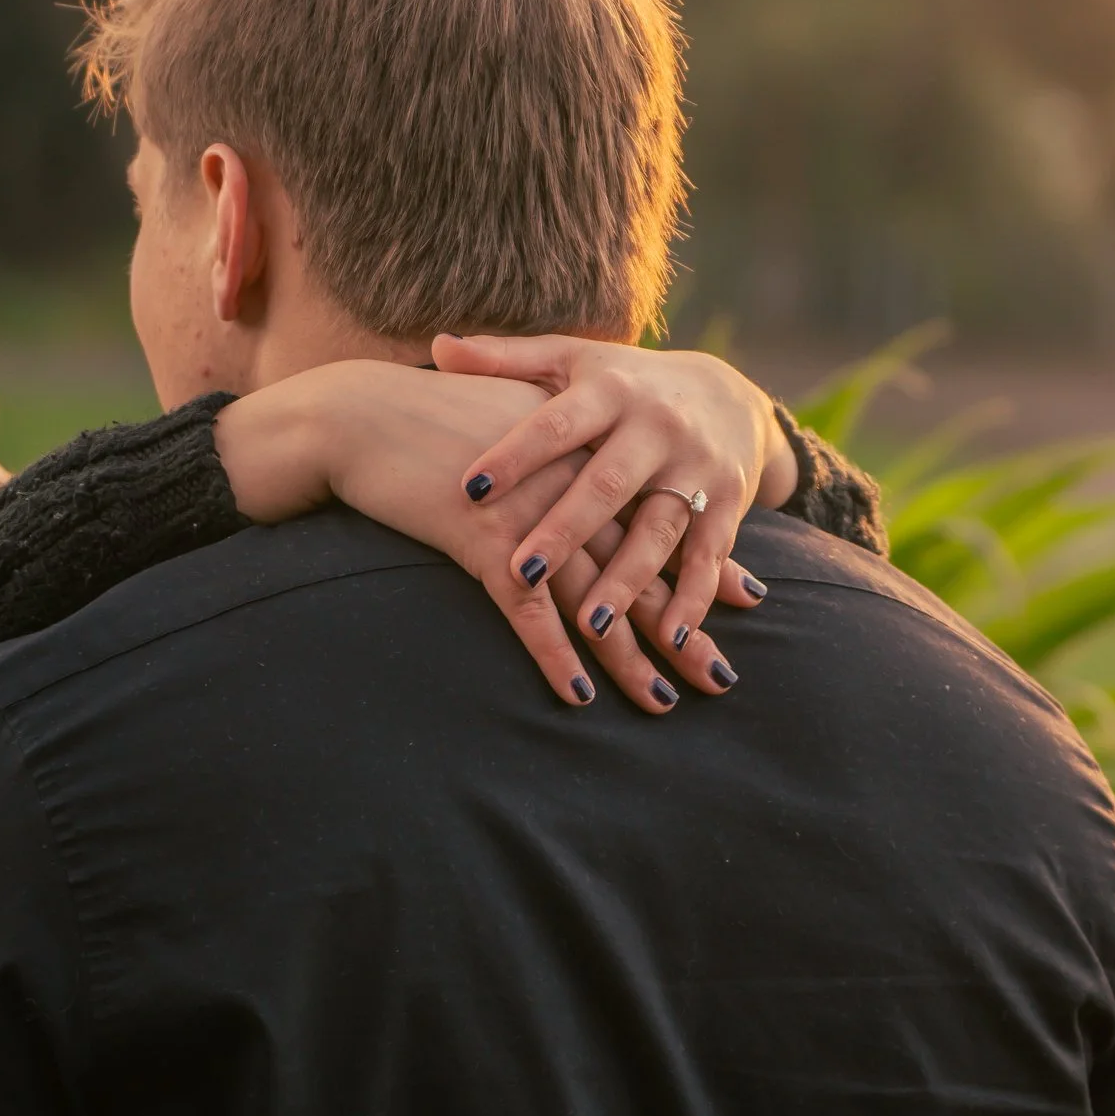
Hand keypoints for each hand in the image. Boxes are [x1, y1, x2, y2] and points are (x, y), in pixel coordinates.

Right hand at [215, 362, 760, 714]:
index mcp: (587, 455)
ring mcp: (532, 516)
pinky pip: (527, 611)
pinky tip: (576, 694)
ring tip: (662, 704)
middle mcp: (572, 486)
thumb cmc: (434, 419)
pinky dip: (552, 654)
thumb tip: (593, 478)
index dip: (699, 564)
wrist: (366, 411)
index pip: (656, 521)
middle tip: (722, 678)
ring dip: (628, 659)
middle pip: (639, 570)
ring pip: (593, 600)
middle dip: (682, 628)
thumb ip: (562, 448)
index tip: (749, 601)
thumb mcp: (512, 422)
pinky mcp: (485, 541)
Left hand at [434, 338, 792, 660]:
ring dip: (628, 580)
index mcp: (609, 389)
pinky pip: (710, 554)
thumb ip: (504, 360)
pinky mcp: (730, 500)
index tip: (470, 489)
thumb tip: (436, 348)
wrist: (728, 393)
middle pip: (608, 483)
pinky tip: (669, 638)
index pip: (556, 423)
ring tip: (590, 626)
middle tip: (522, 572)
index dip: (515, 455)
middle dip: (567, 530)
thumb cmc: (622, 383)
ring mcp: (697, 466)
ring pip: (659, 528)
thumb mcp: (569, 360)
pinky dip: (695, 598)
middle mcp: (656, 426)